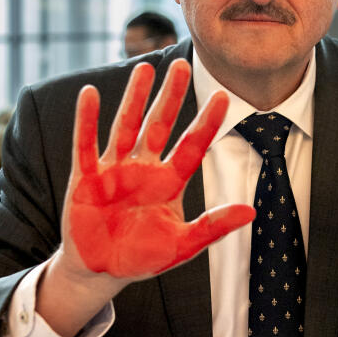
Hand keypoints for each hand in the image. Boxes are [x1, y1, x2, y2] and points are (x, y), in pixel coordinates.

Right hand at [63, 59, 253, 281]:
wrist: (101, 271)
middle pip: (160, 125)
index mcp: (169, 182)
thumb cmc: (142, 257)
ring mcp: (114, 170)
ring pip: (126, 126)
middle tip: (182, 65)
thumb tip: (251, 211)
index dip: (207, 122)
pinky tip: (90, 94)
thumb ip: (213, 226)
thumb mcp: (182, 245)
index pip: (193, 146)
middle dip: (171, 97)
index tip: (224, 96)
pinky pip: (86, 145)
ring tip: (144, 68)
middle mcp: (143, 169)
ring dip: (134, 98)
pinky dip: (87, 121)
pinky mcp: (85, 178)